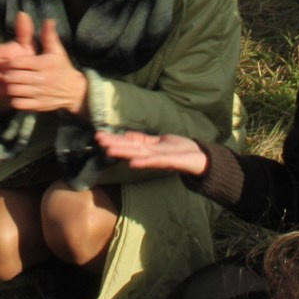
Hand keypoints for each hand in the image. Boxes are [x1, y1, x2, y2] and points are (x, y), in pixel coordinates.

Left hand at [0, 15, 87, 114]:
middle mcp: (41, 79)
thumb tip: (48, 20)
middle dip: (2, 75)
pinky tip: (10, 95)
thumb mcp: (57, 51)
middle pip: (14, 77)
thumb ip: (49, 36)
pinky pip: (20, 103)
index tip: (0, 63)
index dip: (6, 63)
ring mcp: (40, 94)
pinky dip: (12, 99)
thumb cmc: (62, 68)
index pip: (19, 63)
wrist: (75, 91)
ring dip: (5, 87)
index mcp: (43, 64)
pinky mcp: (39, 105)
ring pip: (15, 90)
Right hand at [94, 129, 210, 175]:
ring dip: (124, 152)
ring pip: (138, 154)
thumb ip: (143, 139)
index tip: (99, 136)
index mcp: (148, 147)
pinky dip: (144, 162)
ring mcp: (159, 158)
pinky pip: (156, 162)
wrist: (200, 158)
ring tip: (109, 150)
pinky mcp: (170, 161)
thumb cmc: (180, 149)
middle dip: (114, 144)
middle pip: (130, 148)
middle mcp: (150, 153)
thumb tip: (126, 135)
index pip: (128, 142)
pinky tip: (133, 163)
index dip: (114, 139)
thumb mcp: (160, 140)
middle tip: (98, 140)